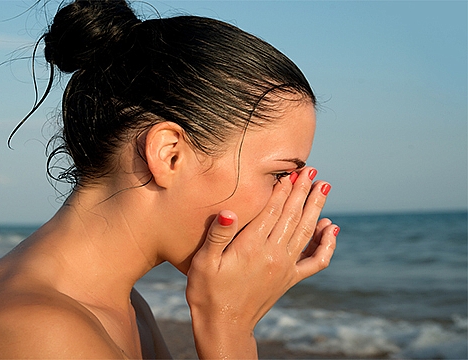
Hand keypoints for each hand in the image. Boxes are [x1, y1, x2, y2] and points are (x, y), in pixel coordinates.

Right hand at [186, 167, 337, 358]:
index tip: (291, 171)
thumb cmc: (207, 293)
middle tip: (312, 170)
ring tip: (323, 187)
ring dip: (315, 208)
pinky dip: (327, 244)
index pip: (272, 211)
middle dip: (302, 191)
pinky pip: (316, 260)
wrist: (223, 326)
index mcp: (251, 247)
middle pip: (292, 216)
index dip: (283, 189)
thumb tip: (229, 212)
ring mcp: (285, 267)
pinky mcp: (290, 279)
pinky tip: (331, 229)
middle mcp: (273, 255)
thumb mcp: (203, 263)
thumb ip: (217, 236)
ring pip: (306, 231)